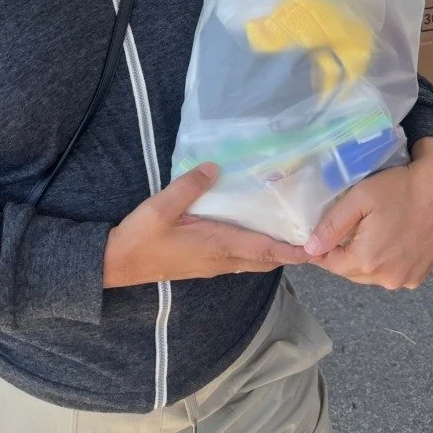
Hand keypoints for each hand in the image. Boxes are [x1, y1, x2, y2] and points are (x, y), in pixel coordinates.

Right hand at [103, 164, 308, 287]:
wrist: (115, 264)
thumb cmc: (140, 239)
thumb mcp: (161, 208)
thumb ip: (189, 187)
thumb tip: (215, 167)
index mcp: (217, 247)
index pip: (263, 250)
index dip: (291, 250)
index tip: (316, 246)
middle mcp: (220, 260)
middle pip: (264, 259)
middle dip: (288, 251)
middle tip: (310, 234)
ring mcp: (211, 265)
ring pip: (251, 259)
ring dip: (272, 250)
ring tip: (288, 230)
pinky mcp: (202, 263)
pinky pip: (237, 257)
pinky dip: (254, 248)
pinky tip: (252, 230)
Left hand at [304, 137, 432, 289]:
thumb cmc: (399, 187)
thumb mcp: (359, 199)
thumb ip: (332, 226)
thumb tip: (310, 249)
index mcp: (368, 260)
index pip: (330, 265)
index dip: (319, 251)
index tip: (313, 239)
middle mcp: (387, 278)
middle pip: (350, 271)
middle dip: (341, 255)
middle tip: (340, 232)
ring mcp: (406, 279)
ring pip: (371, 275)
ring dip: (363, 260)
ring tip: (364, 235)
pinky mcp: (420, 275)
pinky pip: (392, 274)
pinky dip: (384, 263)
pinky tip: (387, 242)